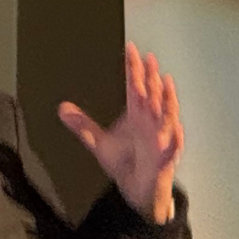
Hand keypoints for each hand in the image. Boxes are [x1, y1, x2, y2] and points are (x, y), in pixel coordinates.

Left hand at [58, 42, 183, 223]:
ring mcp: (160, 138)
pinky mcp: (166, 158)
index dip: (133, 68)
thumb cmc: (126, 163)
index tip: (130, 49)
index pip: (135, 87)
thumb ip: (82, 125)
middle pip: (151, 96)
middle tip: (149, 59)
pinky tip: (175, 127)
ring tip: (165, 83)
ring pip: (166, 115)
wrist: (137, 189)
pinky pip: (173, 146)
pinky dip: (175, 137)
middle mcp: (150, 123)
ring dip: (167, 99)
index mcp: (136, 115)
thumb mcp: (98, 143)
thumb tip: (63, 109)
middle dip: (151, 78)